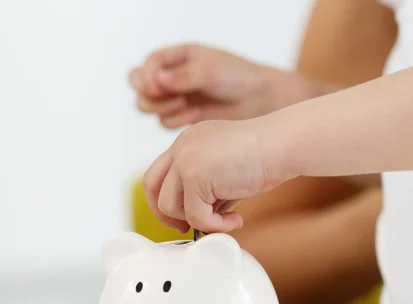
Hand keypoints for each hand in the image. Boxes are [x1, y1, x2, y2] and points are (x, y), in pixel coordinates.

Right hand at [129, 43, 317, 128]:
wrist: (259, 99)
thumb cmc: (237, 77)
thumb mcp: (208, 71)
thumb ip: (181, 77)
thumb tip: (156, 81)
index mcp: (176, 57)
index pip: (145, 67)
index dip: (146, 78)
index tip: (157, 86)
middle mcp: (172, 77)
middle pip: (139, 88)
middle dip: (150, 96)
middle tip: (172, 99)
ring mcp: (177, 98)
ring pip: (149, 107)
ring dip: (162, 108)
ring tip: (184, 105)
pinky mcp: (185, 117)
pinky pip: (165, 121)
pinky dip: (176, 120)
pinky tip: (195, 115)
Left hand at [143, 119, 291, 232]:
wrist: (283, 145)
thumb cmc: (266, 158)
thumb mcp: (227, 175)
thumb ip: (208, 193)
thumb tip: (198, 222)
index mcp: (188, 141)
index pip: (160, 173)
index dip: (167, 199)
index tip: (185, 217)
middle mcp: (182, 146)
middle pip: (150, 185)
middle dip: (165, 214)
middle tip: (187, 228)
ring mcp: (185, 159)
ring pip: (169, 205)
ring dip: (197, 221)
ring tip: (225, 220)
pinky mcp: (195, 174)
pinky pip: (194, 215)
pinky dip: (215, 225)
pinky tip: (235, 219)